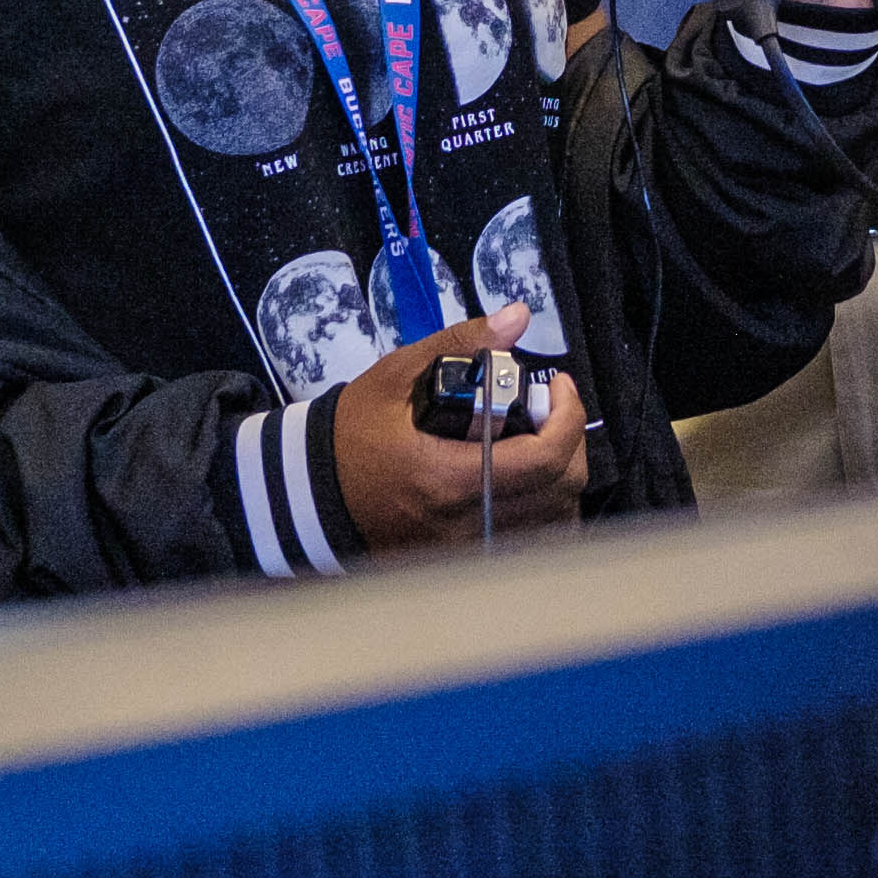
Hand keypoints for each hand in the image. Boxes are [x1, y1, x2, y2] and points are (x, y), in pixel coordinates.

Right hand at [329, 312, 588, 554]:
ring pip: (556, 522)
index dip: (568, 417)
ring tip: (538, 442)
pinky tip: (527, 482)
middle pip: (561, 490)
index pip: (544, 459)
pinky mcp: (465, 563)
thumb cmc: (351, 435)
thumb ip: (459, 342)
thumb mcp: (395, 376)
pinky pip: (534, 544)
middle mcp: (465, 524)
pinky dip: (546, 511)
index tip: (558, 385)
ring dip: (561, 477)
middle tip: (546, 409)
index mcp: (448, 478)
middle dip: (569, 440)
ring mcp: (468, 551)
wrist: (308, 494)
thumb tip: (517, 315)